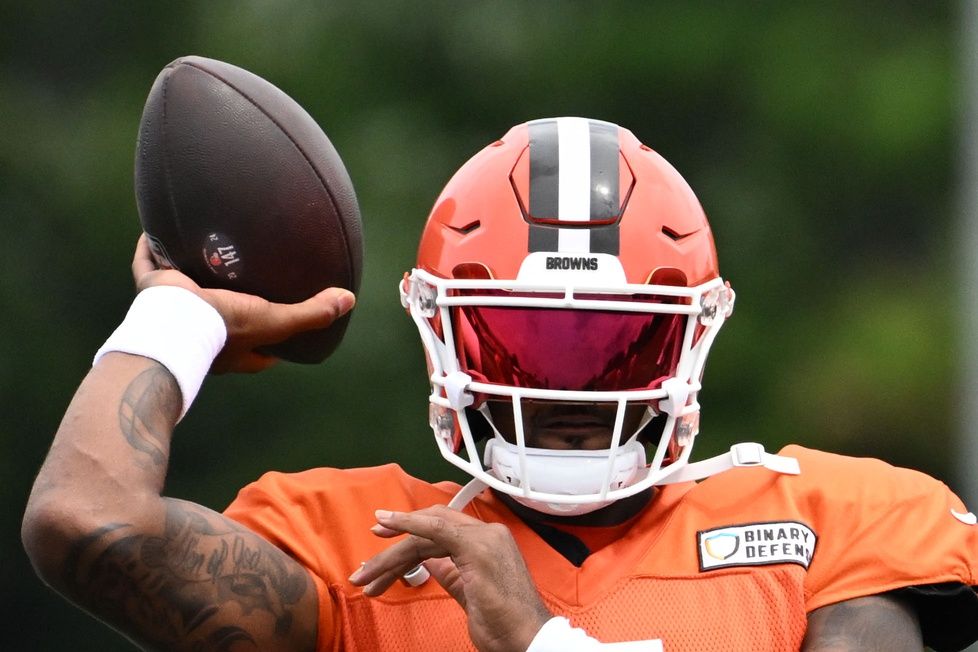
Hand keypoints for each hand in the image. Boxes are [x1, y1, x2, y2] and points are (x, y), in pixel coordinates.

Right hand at [131, 234, 354, 372]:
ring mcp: (175, 309)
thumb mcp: (275, 322)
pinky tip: (155, 229)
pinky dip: (150, 248)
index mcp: (234, 348)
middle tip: (246, 278)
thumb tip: (348, 299)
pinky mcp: (152, 290)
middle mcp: (204, 332)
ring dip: (191, 271)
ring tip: (205, 248)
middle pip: (221, 314)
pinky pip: (148, 263)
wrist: (175, 324)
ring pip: (184, 288)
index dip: (274, 336)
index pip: (260, 348)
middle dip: (230, 300)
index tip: (287, 319)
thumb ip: (311, 313)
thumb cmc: (226, 328)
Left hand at [349, 506, 552, 651]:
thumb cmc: (505, 624)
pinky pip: (435, 529)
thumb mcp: (470, 593)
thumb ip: (451, 572)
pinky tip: (388, 526)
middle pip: (430, 530)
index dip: (412, 532)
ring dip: (391, 555)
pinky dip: (408, 524)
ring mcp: (483, 538)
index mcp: (489, 543)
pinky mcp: (475, 547)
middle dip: (394, 542)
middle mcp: (488, 534)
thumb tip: (429, 563)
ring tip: (366, 575)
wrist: (528, 639)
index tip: (386, 541)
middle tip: (367, 564)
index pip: (443, 530)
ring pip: (425, 534)